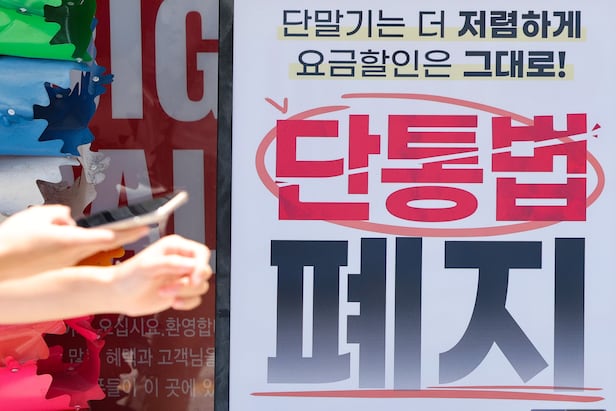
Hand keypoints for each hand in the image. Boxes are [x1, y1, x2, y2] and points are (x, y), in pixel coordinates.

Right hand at [0, 204, 148, 278]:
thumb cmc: (12, 240)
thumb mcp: (36, 216)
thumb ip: (59, 215)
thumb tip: (69, 220)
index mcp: (70, 241)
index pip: (106, 235)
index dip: (127, 231)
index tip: (145, 226)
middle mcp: (73, 254)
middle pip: (106, 242)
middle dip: (128, 234)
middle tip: (147, 228)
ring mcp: (67, 262)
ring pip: (91, 246)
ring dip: (106, 238)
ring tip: (126, 230)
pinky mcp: (59, 266)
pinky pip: (77, 253)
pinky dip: (84, 245)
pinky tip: (83, 240)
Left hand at [109, 235, 212, 316]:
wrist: (119, 295)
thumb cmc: (128, 276)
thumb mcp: (148, 265)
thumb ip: (172, 263)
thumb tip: (192, 265)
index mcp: (176, 248)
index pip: (201, 253)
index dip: (201, 266)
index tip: (193, 278)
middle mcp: (181, 261)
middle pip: (204, 271)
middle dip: (190, 282)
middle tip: (174, 287)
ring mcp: (181, 278)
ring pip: (201, 286)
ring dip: (184, 293)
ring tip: (165, 292)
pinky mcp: (181, 293)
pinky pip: (196, 299)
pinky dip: (187, 303)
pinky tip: (172, 302)